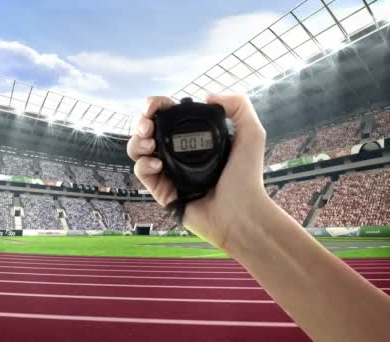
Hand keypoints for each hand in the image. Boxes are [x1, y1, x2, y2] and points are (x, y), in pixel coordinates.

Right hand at [127, 94, 269, 252]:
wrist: (241, 213)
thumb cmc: (248, 178)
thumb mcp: (251, 133)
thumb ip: (238, 105)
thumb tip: (206, 94)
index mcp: (195, 138)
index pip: (168, 115)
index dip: (157, 106)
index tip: (156, 105)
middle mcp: (179, 153)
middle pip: (147, 130)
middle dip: (141, 121)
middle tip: (148, 125)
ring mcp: (168, 171)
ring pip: (138, 149)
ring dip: (137, 141)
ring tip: (150, 143)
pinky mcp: (162, 191)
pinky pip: (142, 172)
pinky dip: (143, 164)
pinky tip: (157, 164)